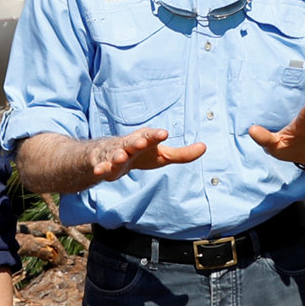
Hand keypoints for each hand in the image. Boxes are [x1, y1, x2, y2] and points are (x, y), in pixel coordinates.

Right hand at [90, 127, 206, 179]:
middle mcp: (128, 145)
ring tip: (120, 158)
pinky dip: (100, 168)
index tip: (164, 134)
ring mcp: (114, 154)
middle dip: (136, 142)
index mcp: (144, 140)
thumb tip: (204, 147)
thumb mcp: (162, 155)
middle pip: (132, 142)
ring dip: (117, 155)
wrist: (110, 157)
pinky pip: (100, 166)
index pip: (151, 137)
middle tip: (142, 142)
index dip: (156, 135)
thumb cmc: (141, 154)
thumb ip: (182, 154)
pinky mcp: (102, 164)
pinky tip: (100, 171)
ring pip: (115, 154)